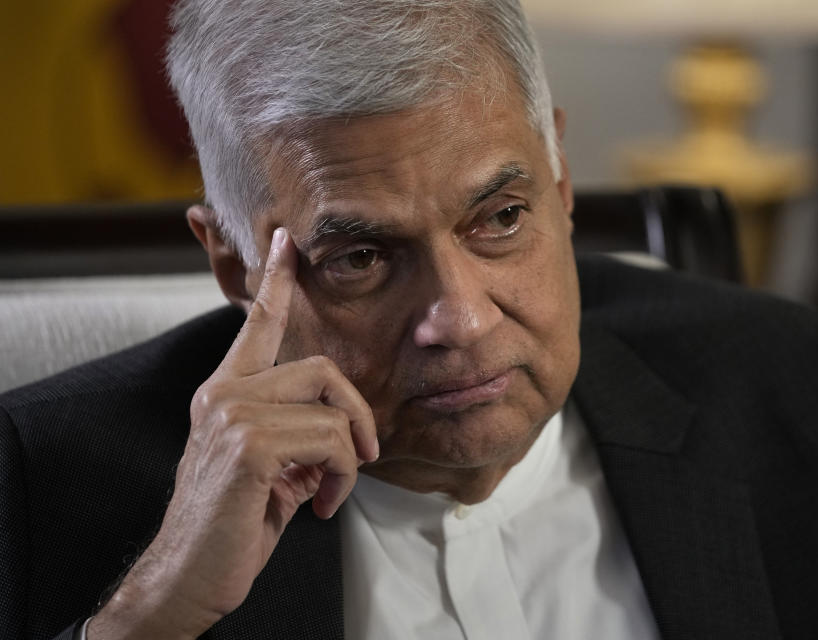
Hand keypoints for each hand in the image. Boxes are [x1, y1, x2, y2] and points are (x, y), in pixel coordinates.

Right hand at [88, 227, 378, 638]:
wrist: (189, 576)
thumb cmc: (232, 524)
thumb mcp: (269, 470)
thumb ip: (297, 436)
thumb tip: (343, 432)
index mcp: (224, 392)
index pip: (255, 324)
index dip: (275, 281)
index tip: (285, 242)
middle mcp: (223, 394)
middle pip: (321, 367)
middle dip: (357, 413)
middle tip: (363, 455)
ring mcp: (232, 415)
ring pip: (332, 409)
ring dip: (349, 459)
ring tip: (330, 492)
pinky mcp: (249, 445)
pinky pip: (331, 441)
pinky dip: (342, 478)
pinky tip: (319, 505)